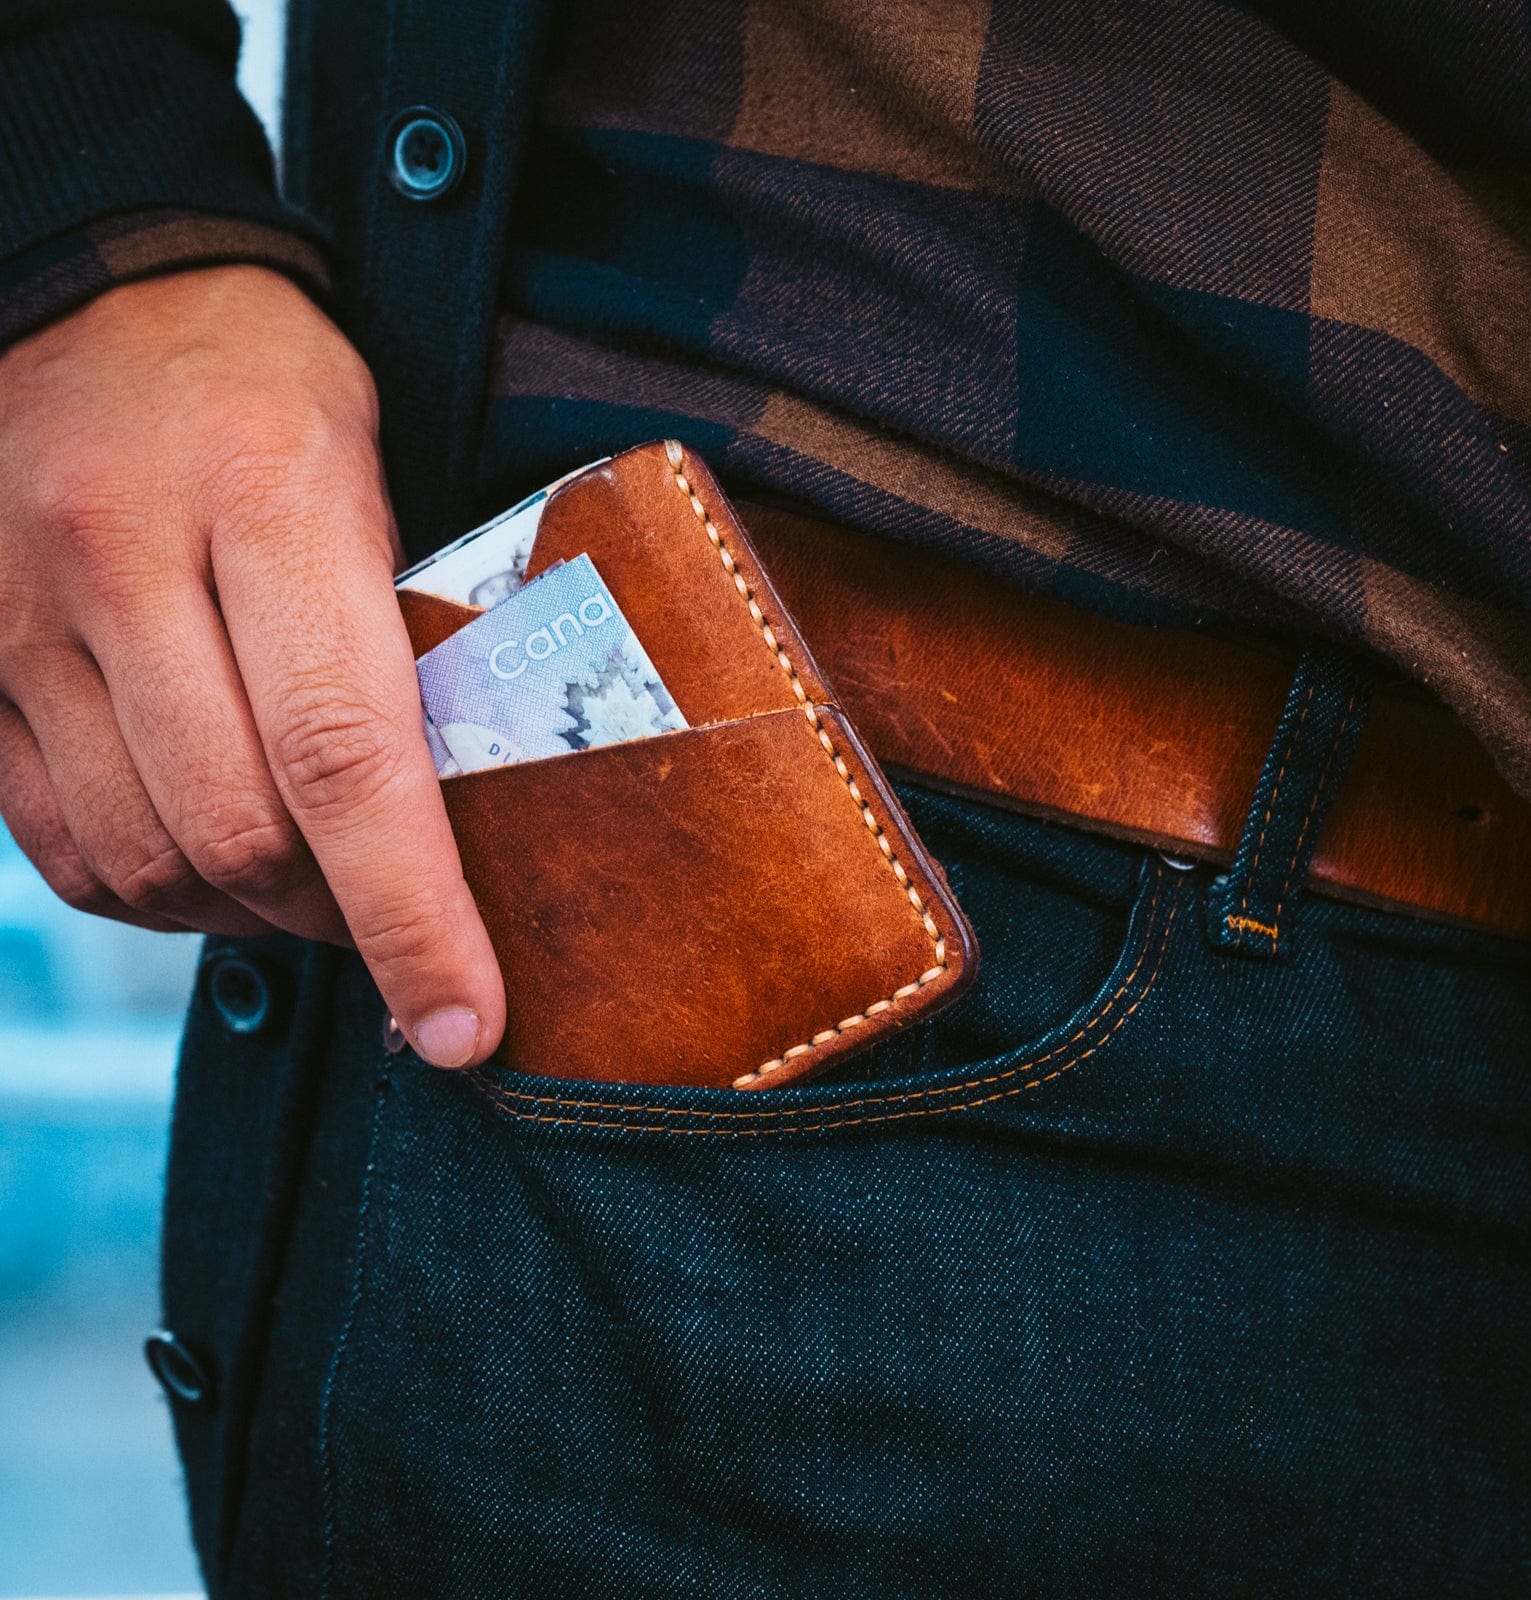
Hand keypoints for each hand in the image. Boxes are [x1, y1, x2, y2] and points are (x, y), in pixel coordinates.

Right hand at [0, 265, 503, 1067]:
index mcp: (272, 498)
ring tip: (314, 892)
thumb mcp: (379, 467)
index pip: (349, 757)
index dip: (415, 916)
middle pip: (240, 834)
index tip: (468, 1022)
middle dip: (339, 919)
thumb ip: (408, 630)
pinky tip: (212, 863)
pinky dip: (152, 890)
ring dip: (247, 916)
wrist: (86, 283)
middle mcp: (126, 561)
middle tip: (402, 923)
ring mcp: (22, 617)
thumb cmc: (271, 385)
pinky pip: (60, 843)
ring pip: (146, 860)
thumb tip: (459, 814)